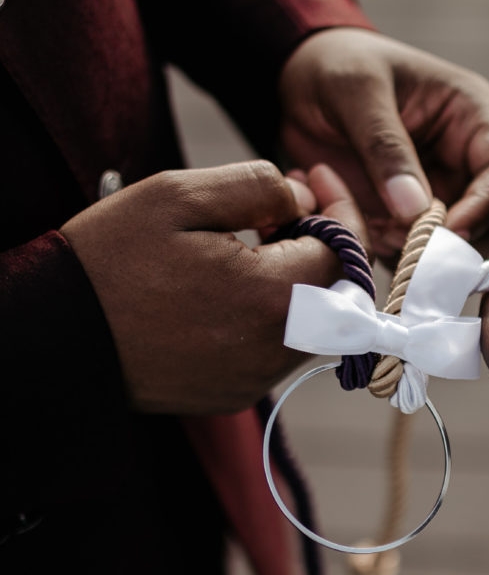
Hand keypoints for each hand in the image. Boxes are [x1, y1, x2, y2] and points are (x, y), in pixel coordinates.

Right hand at [62, 161, 364, 413]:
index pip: (343, 251)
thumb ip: (257, 187)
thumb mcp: (178, 195)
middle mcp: (273, 349)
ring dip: (297, 280)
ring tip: (254, 241)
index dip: (338, 208)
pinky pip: (274, 349)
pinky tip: (231, 286)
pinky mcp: (233, 395)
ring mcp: (254, 379)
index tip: (318, 179)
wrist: (59, 334)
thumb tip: (304, 197)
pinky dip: (270, 314)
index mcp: (270, 297)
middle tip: (285, 204)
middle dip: (321, 242)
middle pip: (334, 291)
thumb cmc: (111, 260)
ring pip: (309, 323)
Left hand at [279, 27, 488, 258]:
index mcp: (473, 114)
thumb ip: (385, 146)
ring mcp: (439, 188)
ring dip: (422, 251)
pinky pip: (415, 246)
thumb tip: (417, 210)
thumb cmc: (335, 65)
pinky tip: (366, 234)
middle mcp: (466, 156)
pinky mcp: (409, 213)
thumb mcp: (356, 91)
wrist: (295, 78)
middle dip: (453, 239)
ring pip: (454, 240)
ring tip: (378, 235)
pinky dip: (394, 251)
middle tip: (411, 251)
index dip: (483, 207)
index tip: (446, 232)